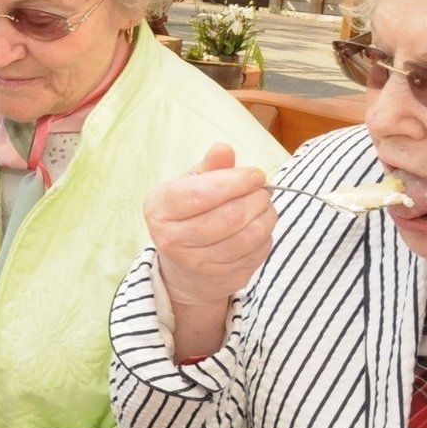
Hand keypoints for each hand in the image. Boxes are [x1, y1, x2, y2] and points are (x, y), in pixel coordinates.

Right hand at [144, 145, 275, 334]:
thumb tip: (223, 149)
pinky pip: (257, 252)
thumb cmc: (190, 214)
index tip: (255, 174)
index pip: (201, 193)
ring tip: (264, 206)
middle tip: (262, 190)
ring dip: (266, 216)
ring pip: (248, 236)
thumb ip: (210, 167)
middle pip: (229, 216)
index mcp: (160, 208)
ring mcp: (196, 263)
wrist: (185, 267)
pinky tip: (259, 227)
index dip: (235, 181)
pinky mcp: (222, 278)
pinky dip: (266, 236)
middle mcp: (171, 239)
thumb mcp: (191, 186)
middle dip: (255, 199)